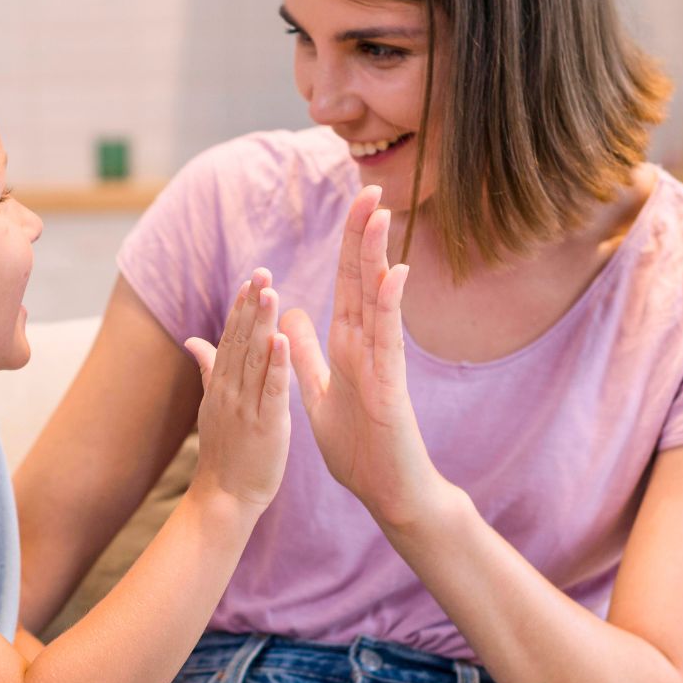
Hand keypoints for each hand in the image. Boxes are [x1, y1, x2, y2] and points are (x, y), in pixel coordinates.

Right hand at [183, 269, 291, 510]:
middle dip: (251, 305)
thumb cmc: (225, 453)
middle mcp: (230, 391)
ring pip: (254, 359)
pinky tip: (282, 340)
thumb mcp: (212, 405)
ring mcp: (245, 408)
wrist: (224, 497)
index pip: (231, 338)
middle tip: (262, 272)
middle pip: (241, 341)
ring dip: (262, 324)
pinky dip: (275, 365)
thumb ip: (207, 368)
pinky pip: (271, 391)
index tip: (251, 278)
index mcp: (221, 385)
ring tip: (271, 292)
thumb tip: (192, 339)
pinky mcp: (265, 426)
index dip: (240, 308)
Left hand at [282, 186, 452, 526]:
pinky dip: (390, 309)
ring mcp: (383, 365)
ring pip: (379, 302)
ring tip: (380, 216)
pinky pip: (389, 343)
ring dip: (379, 258)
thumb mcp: (319, 393)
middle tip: (370, 187)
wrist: (388, 494)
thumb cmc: (360, 449)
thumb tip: (288, 316)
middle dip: (365, 236)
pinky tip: (394, 276)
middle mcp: (368, 347)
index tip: (354, 203)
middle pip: (365, 282)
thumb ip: (306, 355)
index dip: (348, 245)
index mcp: (349, 346)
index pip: (347, 285)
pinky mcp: (391, 389)